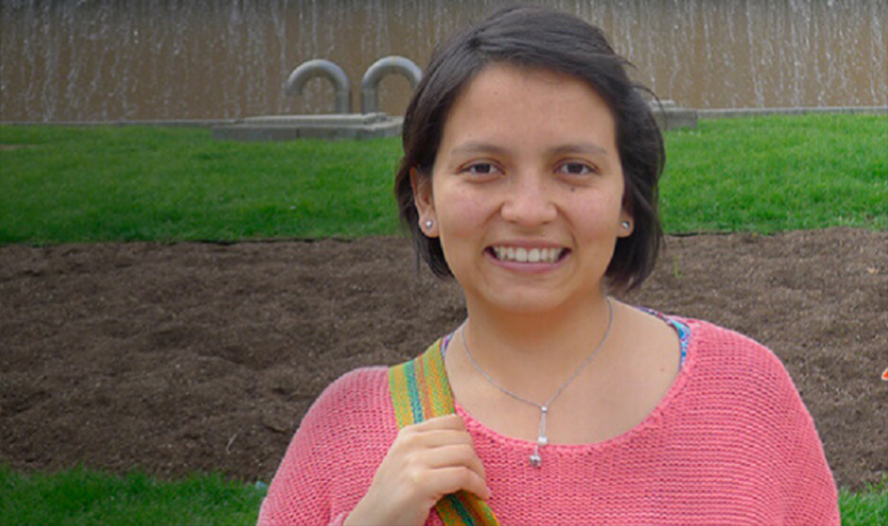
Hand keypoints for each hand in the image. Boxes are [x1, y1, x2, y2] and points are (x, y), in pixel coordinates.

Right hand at [344, 414, 490, 525]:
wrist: (373, 520)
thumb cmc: (394, 494)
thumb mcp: (406, 459)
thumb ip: (429, 446)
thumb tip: (467, 441)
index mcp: (409, 433)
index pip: (454, 422)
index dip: (468, 441)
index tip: (469, 460)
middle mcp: (411, 442)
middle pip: (464, 438)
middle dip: (476, 460)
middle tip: (477, 478)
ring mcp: (415, 461)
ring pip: (466, 455)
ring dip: (480, 474)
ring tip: (480, 487)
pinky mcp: (421, 482)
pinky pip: (463, 476)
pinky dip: (478, 486)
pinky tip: (480, 495)